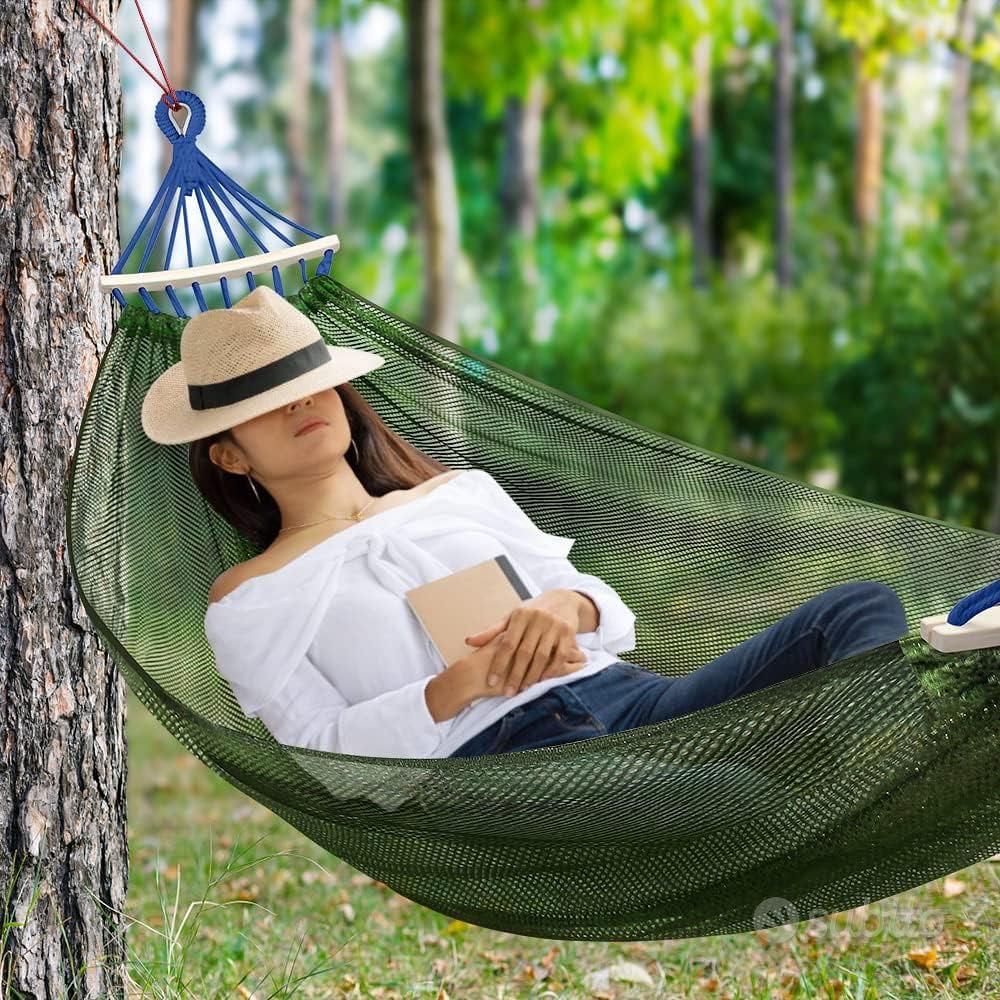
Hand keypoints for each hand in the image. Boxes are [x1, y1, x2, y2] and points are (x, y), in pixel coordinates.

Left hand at [463, 589, 589, 696]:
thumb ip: (492, 631)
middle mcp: (537, 619)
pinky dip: (551, 669)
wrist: (562, 598)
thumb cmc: (532, 611)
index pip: (507, 643)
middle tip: (508, 693)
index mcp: (520, 615)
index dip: (499, 663)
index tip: (491, 681)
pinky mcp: (568, 632)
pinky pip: (559, 656)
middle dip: (515, 675)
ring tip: (523, 689)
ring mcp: (554, 625)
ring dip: (532, 676)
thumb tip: (469, 642)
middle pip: (524, 652)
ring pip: (541, 656)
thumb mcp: (512, 617)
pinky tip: (542, 680)